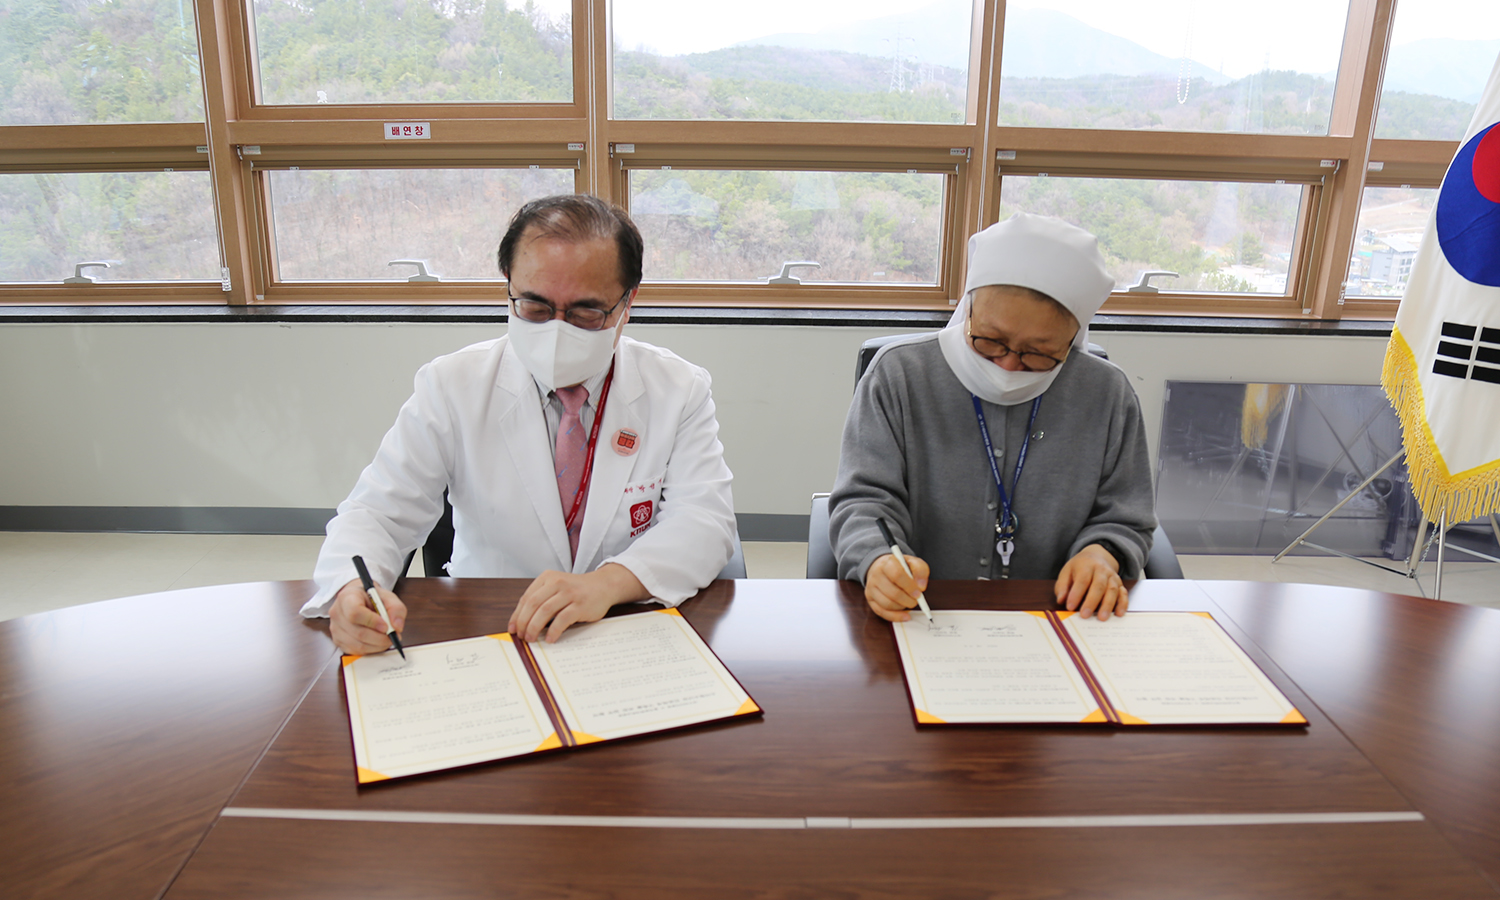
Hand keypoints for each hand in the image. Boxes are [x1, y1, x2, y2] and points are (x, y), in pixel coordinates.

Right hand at [330, 578, 407, 654]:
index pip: (355, 612)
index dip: (372, 622)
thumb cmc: (372, 598)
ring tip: (387, 639)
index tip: (386, 626)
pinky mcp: (338, 641)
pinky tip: (377, 642)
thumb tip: (397, 627)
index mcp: (347, 597)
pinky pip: (355, 651)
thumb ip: (396, 609)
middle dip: (380, 638)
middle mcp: (337, 613)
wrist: (360, 600)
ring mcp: (335, 629)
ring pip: (357, 645)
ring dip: (377, 645)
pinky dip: (370, 649)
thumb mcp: (388, 597)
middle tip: (393, 636)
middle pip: (358, 632)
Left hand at [508, 563, 649, 642]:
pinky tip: (550, 638)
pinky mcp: (580, 605)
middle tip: (522, 636)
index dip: (517, 615)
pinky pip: (562, 619)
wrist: (603, 585)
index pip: (526, 598)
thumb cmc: (577, 590)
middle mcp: (557, 582)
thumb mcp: (556, 587)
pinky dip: (554, 631)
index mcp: (548, 577)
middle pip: (533, 604)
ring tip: (532, 638)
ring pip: (545, 611)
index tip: (513, 628)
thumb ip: (542, 599)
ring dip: (535, 627)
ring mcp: (570, 593)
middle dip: (524, 623)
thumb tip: (522, 622)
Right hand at [864, 553, 929, 622]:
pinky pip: (882, 612)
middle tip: (916, 601)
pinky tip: (905, 616)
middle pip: (892, 593)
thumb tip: (921, 587)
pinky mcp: (870, 599)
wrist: (883, 567)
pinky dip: (895, 616)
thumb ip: (921, 571)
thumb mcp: (913, 562)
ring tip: (909, 603)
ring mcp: (871, 588)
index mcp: (887, 563)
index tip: (918, 593)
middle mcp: (875, 575)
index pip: (897, 575)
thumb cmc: (900, 567)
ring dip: (902, 607)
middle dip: (908, 600)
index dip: (909, 586)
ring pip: (887, 604)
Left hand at [1055, 544, 1125, 620]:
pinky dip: (1123, 604)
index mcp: (1086, 566)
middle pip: (1098, 586)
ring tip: (1102, 618)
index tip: (1070, 607)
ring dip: (1108, 605)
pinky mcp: (1120, 584)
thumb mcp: (1066, 572)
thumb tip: (1061, 600)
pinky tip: (1119, 614)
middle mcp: (1101, 570)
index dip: (1076, 594)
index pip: (1082, 580)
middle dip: (1091, 602)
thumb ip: (1062, 586)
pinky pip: (1123, 593)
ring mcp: (1112, 577)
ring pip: (1112, 590)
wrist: (1097, 556)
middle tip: (1085, 615)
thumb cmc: (1079, 568)